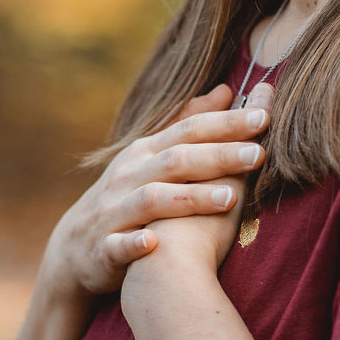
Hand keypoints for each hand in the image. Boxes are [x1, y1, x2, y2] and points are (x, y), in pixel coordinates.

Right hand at [40, 82, 273, 301]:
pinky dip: (133, 244)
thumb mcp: (153, 155)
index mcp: (146, 152)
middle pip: (177, 160)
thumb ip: (189, 123)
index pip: (190, 130)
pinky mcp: (103, 248)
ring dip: (189, 198)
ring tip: (229, 198)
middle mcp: (129, 176)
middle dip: (218, 156)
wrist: (75, 247)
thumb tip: (227, 90)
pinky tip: (154, 243)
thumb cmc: (127, 196)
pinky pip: (117, 245)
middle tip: (259, 154)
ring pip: (152, 200)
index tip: (265, 116)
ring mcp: (114, 211)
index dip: (226, 123)